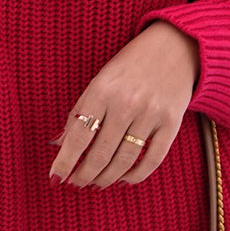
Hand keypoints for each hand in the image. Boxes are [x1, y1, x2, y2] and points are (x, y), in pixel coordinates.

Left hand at [49, 22, 199, 188]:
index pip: (79, 136)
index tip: (56, 178)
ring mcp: (150, 114)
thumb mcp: (99, 81)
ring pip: (124, 160)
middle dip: (84, 175)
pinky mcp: (171, 122)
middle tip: (76, 184)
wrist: (174, 46)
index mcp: (101, 90)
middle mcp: (126, 103)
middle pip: (100, 153)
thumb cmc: (129, 66)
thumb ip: (79, 113)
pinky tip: (123, 180)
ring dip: (106, 178)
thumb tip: (57, 144)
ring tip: (96, 184)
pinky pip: (152, 159)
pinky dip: (136, 176)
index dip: (65, 161)